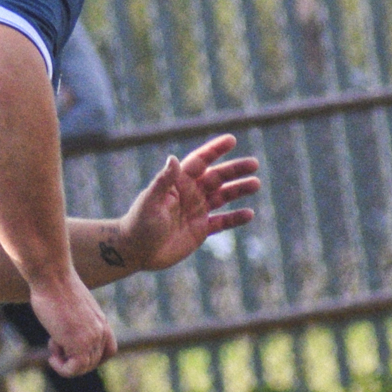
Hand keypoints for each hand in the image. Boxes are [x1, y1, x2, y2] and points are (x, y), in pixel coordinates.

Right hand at [29, 271, 114, 376]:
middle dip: (72, 358)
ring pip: (84, 367)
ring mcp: (92, 337)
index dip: (93, 357)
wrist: (52, 276)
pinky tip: (52, 357)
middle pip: (94, 361)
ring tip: (53, 346)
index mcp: (100, 320)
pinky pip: (75, 369)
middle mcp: (100, 330)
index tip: (73, 352)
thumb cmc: (54, 285)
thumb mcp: (71, 305)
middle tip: (55, 343)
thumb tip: (64, 329)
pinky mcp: (80, 343)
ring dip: (65, 363)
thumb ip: (75, 319)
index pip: (109, 350)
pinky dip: (62, 369)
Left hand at [105, 134, 259, 274]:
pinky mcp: (200, 229)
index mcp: (178, 182)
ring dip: (239, 190)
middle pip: (216, 177)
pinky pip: (222, 221)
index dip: (214, 150)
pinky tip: (249, 214)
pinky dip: (235, 218)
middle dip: (235, 170)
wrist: (136, 251)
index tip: (231, 140)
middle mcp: (190, 193)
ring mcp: (197, 211)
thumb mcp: (151, 201)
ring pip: (223, 196)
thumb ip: (163, 181)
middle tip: (254, 164)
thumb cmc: (139, 223)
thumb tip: (173, 158)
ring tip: (255, 184)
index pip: (200, 161)